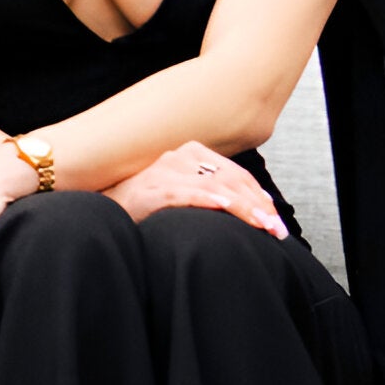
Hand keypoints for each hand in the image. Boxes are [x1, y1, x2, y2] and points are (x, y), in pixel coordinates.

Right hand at [104, 141, 288, 238]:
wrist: (107, 211)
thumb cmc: (150, 207)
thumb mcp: (186, 194)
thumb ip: (214, 194)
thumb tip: (255, 208)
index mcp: (193, 153)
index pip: (237, 175)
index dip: (260, 197)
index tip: (276, 220)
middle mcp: (181, 157)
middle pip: (231, 180)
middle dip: (258, 206)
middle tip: (277, 230)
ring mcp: (165, 171)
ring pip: (215, 186)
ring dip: (243, 207)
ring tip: (261, 224)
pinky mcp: (152, 189)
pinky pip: (185, 193)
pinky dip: (206, 200)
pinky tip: (224, 208)